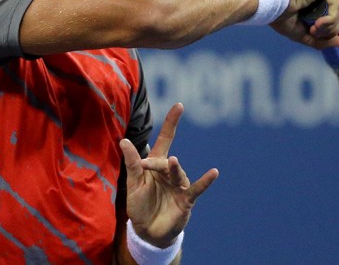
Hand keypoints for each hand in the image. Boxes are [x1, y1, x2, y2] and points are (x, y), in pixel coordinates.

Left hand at [119, 103, 218, 247]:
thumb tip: (124, 140)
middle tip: (144, 165)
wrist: (147, 232)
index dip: (172, 123)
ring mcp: (179, 185)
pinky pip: (196, 188)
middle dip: (157, 162)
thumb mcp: (133, 183)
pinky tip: (214, 172)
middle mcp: (170, 172)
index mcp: (156, 165)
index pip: (166, 139)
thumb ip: (132, 163)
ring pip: (177, 173)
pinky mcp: (186, 200)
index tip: (179, 105)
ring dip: (172, 169)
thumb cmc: (140, 205)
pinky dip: (205, 181)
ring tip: (171, 162)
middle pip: (166, 160)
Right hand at [270, 0, 338, 48]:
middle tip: (315, 33)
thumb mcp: (303, 34)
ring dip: (330, 26)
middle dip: (333, 29)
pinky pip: (336, 5)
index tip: (331, 38)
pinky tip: (317, 24)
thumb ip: (322, 40)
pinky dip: (330, 19)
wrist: (271, 5)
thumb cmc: (281, 18)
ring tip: (313, 29)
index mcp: (318, 3)